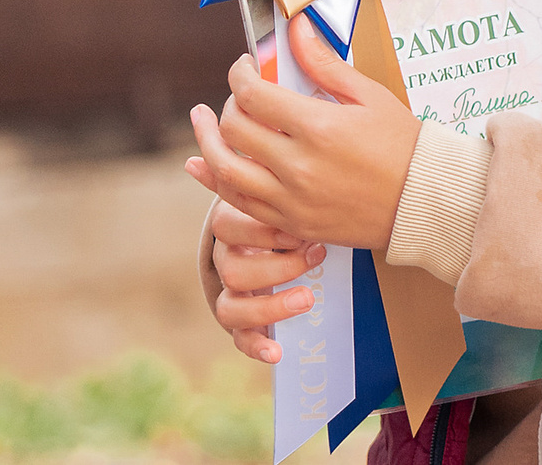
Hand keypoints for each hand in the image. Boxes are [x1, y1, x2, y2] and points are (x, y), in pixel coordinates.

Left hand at [184, 12, 421, 250]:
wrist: (423, 202)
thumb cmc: (402, 145)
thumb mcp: (369, 95)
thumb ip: (324, 62)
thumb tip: (297, 27)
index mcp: (318, 127)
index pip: (253, 94)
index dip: (240, 73)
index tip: (245, 66)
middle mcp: (298, 166)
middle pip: (234, 129)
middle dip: (228, 103)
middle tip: (239, 94)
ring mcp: (292, 200)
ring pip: (226, 169)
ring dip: (207, 141)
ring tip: (203, 121)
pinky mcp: (291, 224)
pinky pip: (239, 204)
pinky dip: (215, 181)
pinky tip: (202, 164)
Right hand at [204, 198, 325, 364]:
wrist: (276, 240)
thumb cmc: (286, 217)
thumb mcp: (283, 203)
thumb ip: (288, 199)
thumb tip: (306, 189)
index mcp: (229, 226)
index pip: (226, 226)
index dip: (261, 233)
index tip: (298, 233)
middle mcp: (224, 261)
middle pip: (232, 270)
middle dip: (277, 268)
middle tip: (317, 257)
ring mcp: (229, 293)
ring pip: (229, 308)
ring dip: (270, 307)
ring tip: (307, 299)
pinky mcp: (241, 321)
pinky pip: (239, 338)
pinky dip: (257, 346)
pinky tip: (277, 353)